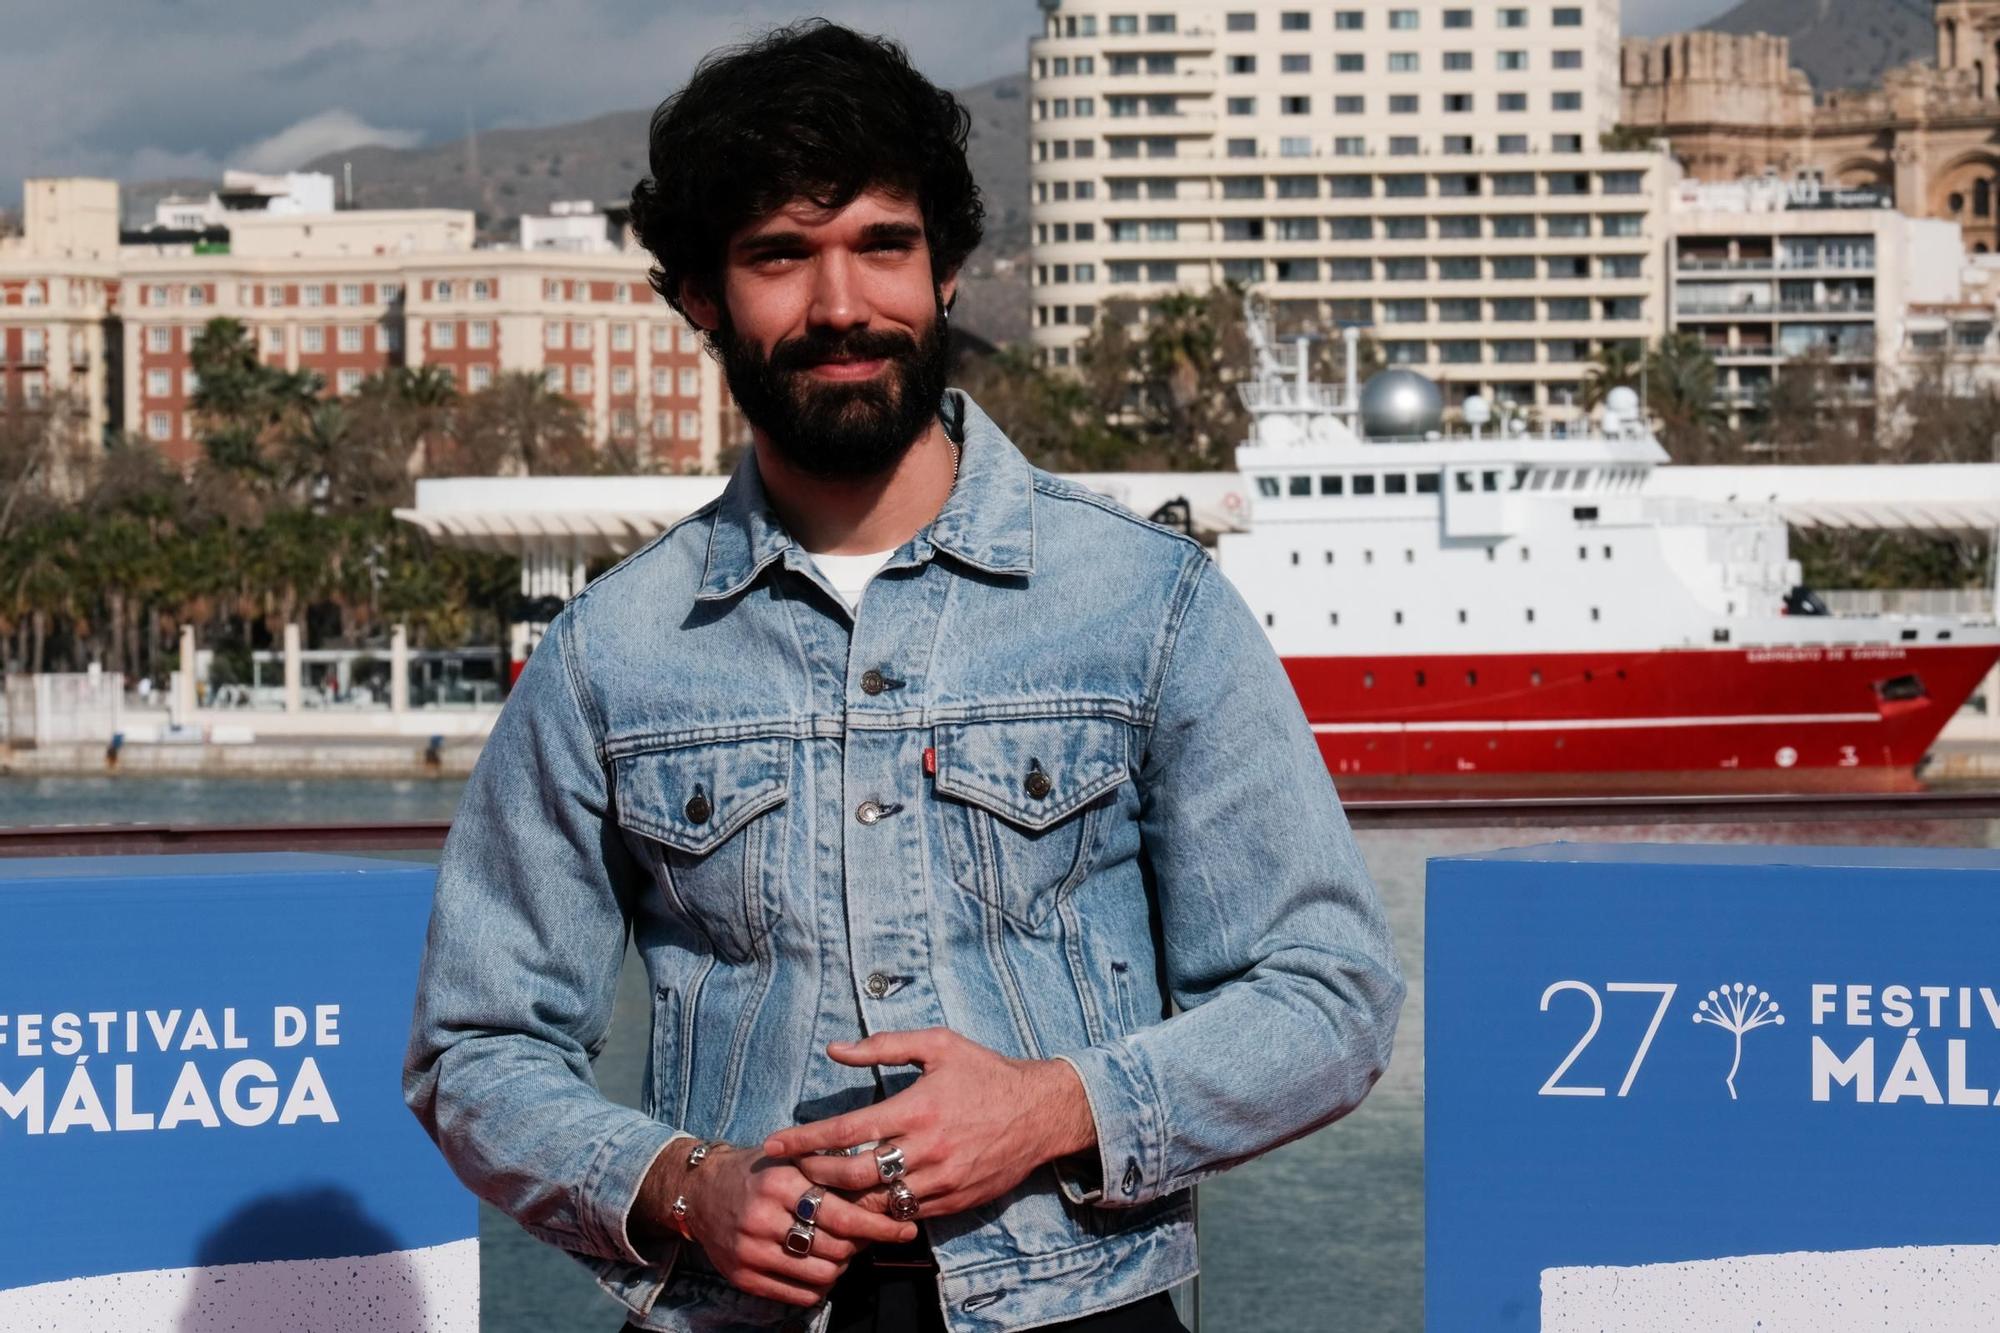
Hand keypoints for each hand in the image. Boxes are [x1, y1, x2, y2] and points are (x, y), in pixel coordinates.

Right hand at [638, 1144, 916, 1307]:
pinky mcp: (743, 1277)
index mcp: (781, 1182)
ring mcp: (751, 1251)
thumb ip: (829, 1171)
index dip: (879, 1225)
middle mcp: (764, 1217)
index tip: (905, 1228)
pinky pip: (798, 1295)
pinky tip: (820, 1268)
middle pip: (836, 1248)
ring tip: (841, 1252)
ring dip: (842, 1268)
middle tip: (868, 1238)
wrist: (699, 1192)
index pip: (842, 1213)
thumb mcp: (789, 1158)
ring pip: (822, 1275)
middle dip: (860, 1246)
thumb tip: (884, 1187)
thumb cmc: (757, 1172)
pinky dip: (819, 1287)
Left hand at [762, 1029, 1097, 1220]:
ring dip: (840, 1198)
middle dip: (813, 1173)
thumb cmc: (985, 1072)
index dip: (804, 1140)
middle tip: (791, 1169)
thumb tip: (834, 1049)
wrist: (1040, 1112)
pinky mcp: (953, 1202)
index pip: (846, 1130)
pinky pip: (904, 1214)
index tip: (774, 1142)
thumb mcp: (938, 1045)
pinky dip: (876, 1211)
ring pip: (875, 1202)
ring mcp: (941, 1181)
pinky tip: (858, 1201)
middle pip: (852, 1174)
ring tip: (816, 1189)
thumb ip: (884, 1046)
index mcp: (917, 1108)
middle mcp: (926, 1150)